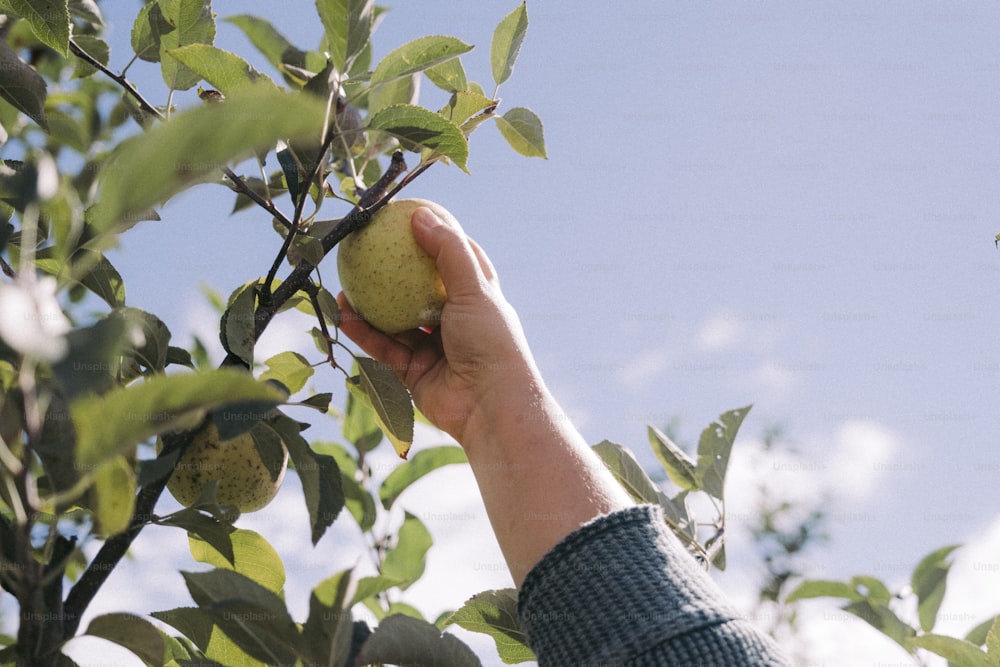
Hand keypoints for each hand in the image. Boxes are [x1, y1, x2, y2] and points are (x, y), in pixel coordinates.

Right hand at [339, 205, 633, 584]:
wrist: (489, 407)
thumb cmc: (491, 343)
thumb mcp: (474, 289)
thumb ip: (447, 252)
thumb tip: (420, 214)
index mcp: (478, 297)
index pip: (458, 259)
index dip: (437, 238)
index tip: (409, 218)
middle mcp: (456, 320)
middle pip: (420, 289)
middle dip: (393, 273)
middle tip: (365, 250)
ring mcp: (435, 346)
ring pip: (395, 319)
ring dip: (370, 305)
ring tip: (342, 284)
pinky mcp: (415, 372)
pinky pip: (385, 347)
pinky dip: (365, 333)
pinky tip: (344, 316)